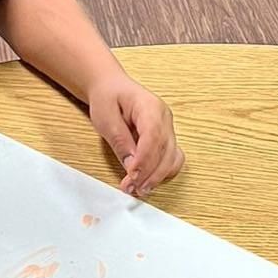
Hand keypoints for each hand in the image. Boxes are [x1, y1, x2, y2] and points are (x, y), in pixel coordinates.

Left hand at [87, 75, 184, 196]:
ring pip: (172, 158)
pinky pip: (172, 159)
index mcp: (150, 106)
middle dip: (149, 174)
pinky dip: (162, 173)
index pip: (153, 135)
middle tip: (130, 188)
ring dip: (156, 177)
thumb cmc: (108, 97)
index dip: (145, 159)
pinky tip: (148, 182)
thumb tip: (130, 164)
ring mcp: (168, 129)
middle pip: (166, 150)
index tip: (132, 175)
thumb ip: (119, 139)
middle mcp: (164, 118)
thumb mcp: (104, 115)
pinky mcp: (166, 139)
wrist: (112, 87)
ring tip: (137, 189)